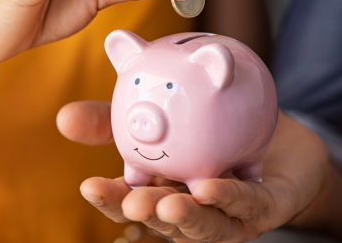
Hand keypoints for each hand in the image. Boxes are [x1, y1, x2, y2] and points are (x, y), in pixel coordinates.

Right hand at [57, 102, 341, 241]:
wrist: (279, 133)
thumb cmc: (216, 130)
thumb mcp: (164, 117)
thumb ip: (118, 120)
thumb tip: (63, 116)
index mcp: (165, 190)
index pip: (132, 200)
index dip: (111, 198)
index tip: (89, 185)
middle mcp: (193, 210)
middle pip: (162, 219)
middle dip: (144, 214)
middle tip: (130, 202)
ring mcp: (229, 215)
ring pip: (204, 225)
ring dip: (184, 218)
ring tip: (166, 205)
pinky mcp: (265, 209)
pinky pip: (248, 205)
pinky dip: (229, 198)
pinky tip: (211, 187)